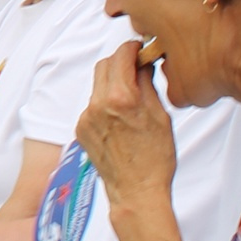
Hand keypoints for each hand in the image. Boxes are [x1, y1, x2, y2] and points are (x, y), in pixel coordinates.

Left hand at [75, 40, 178, 207]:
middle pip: (104, 65)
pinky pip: (92, 105)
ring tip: (131, 98)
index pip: (121, 56)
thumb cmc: (155, 158)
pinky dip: (104, 103)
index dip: (132, 48)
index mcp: (120, 98)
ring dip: (112, 83)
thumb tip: (143, 63)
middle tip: (136, 68)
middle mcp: (98, 105)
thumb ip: (147, 84)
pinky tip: (120, 118)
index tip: (140, 49)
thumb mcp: (160, 115)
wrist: (136, 191)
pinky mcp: (80, 129)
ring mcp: (86, 117)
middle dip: (120, 62)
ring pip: (97, 85)